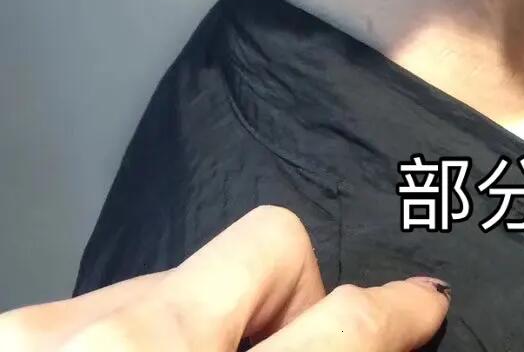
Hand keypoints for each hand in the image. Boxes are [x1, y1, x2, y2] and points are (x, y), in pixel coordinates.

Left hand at [0, 205, 449, 350]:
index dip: (393, 316)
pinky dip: (130, 351)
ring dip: (199, 334)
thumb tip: (349, 348)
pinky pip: (108, 311)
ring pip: (179, 279)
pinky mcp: (9, 331)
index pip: (335, 331)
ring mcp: (45, 335)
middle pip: (269, 245)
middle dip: (296, 298)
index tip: (420, 303)